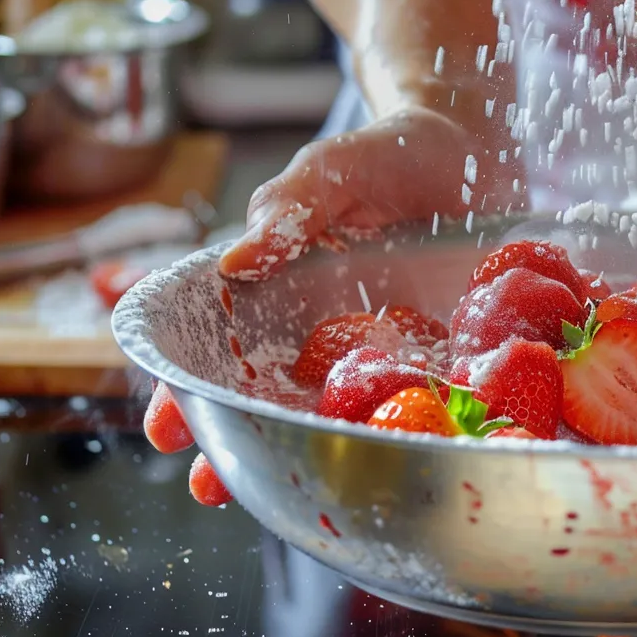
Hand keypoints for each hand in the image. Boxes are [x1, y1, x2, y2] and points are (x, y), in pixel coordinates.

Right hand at [144, 107, 523, 502]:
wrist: (471, 148)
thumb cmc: (385, 155)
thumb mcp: (330, 170)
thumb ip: (288, 208)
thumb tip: (232, 263)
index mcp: (278, 292)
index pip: (218, 347)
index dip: (186, 390)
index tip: (166, 428)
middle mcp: (321, 332)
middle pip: (267, 396)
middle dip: (235, 440)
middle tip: (210, 486)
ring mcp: (381, 349)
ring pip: (335, 411)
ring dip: (311, 451)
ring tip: (285, 488)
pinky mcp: (439, 353)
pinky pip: (418, 395)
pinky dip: (404, 427)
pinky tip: (394, 453)